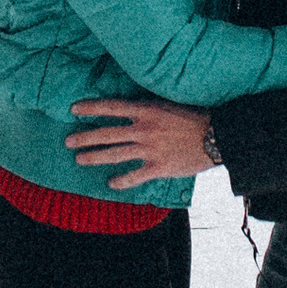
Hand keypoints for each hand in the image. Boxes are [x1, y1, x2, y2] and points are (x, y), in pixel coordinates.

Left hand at [68, 97, 218, 189]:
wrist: (218, 136)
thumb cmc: (196, 117)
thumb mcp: (170, 104)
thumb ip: (150, 109)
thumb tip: (133, 110)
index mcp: (147, 110)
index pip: (111, 107)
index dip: (90, 108)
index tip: (73, 109)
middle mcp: (144, 129)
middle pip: (106, 133)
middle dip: (84, 137)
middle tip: (68, 141)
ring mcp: (150, 150)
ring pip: (114, 154)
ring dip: (94, 157)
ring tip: (79, 159)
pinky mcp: (158, 168)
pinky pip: (134, 176)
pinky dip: (121, 181)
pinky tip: (111, 183)